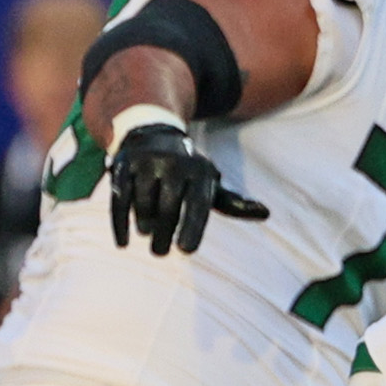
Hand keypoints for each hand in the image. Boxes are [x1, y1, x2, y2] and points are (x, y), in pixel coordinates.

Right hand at [109, 121, 268, 256]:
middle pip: (167, 207)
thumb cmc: (187, 170)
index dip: (192, 227)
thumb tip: (265, 212)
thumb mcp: (209, 183)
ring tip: (147, 235)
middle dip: (163, 233)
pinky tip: (123, 243)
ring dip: (144, 225)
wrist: (152, 133)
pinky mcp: (123, 164)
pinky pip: (119, 198)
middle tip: (161, 252)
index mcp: (198, 171)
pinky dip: (120, 223)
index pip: (197, 204)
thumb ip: (233, 203)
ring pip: (143, 203)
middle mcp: (173, 163)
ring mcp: (146, 162)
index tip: (186, 250)